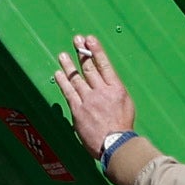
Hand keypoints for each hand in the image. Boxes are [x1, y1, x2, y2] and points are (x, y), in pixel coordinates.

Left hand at [51, 33, 133, 161]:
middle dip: (81, 52)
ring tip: (63, 55)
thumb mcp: (126, 105)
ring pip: (76, 78)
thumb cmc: (122, 128)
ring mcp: (89, 100)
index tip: (90, 39)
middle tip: (76, 40)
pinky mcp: (78, 110)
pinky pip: (68, 92)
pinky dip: (63, 82)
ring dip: (68, 65)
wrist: (116, 144)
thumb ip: (114, 92)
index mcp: (116, 89)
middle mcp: (101, 91)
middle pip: (89, 68)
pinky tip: (58, 74)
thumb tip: (106, 84)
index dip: (96, 50)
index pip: (104, 65)